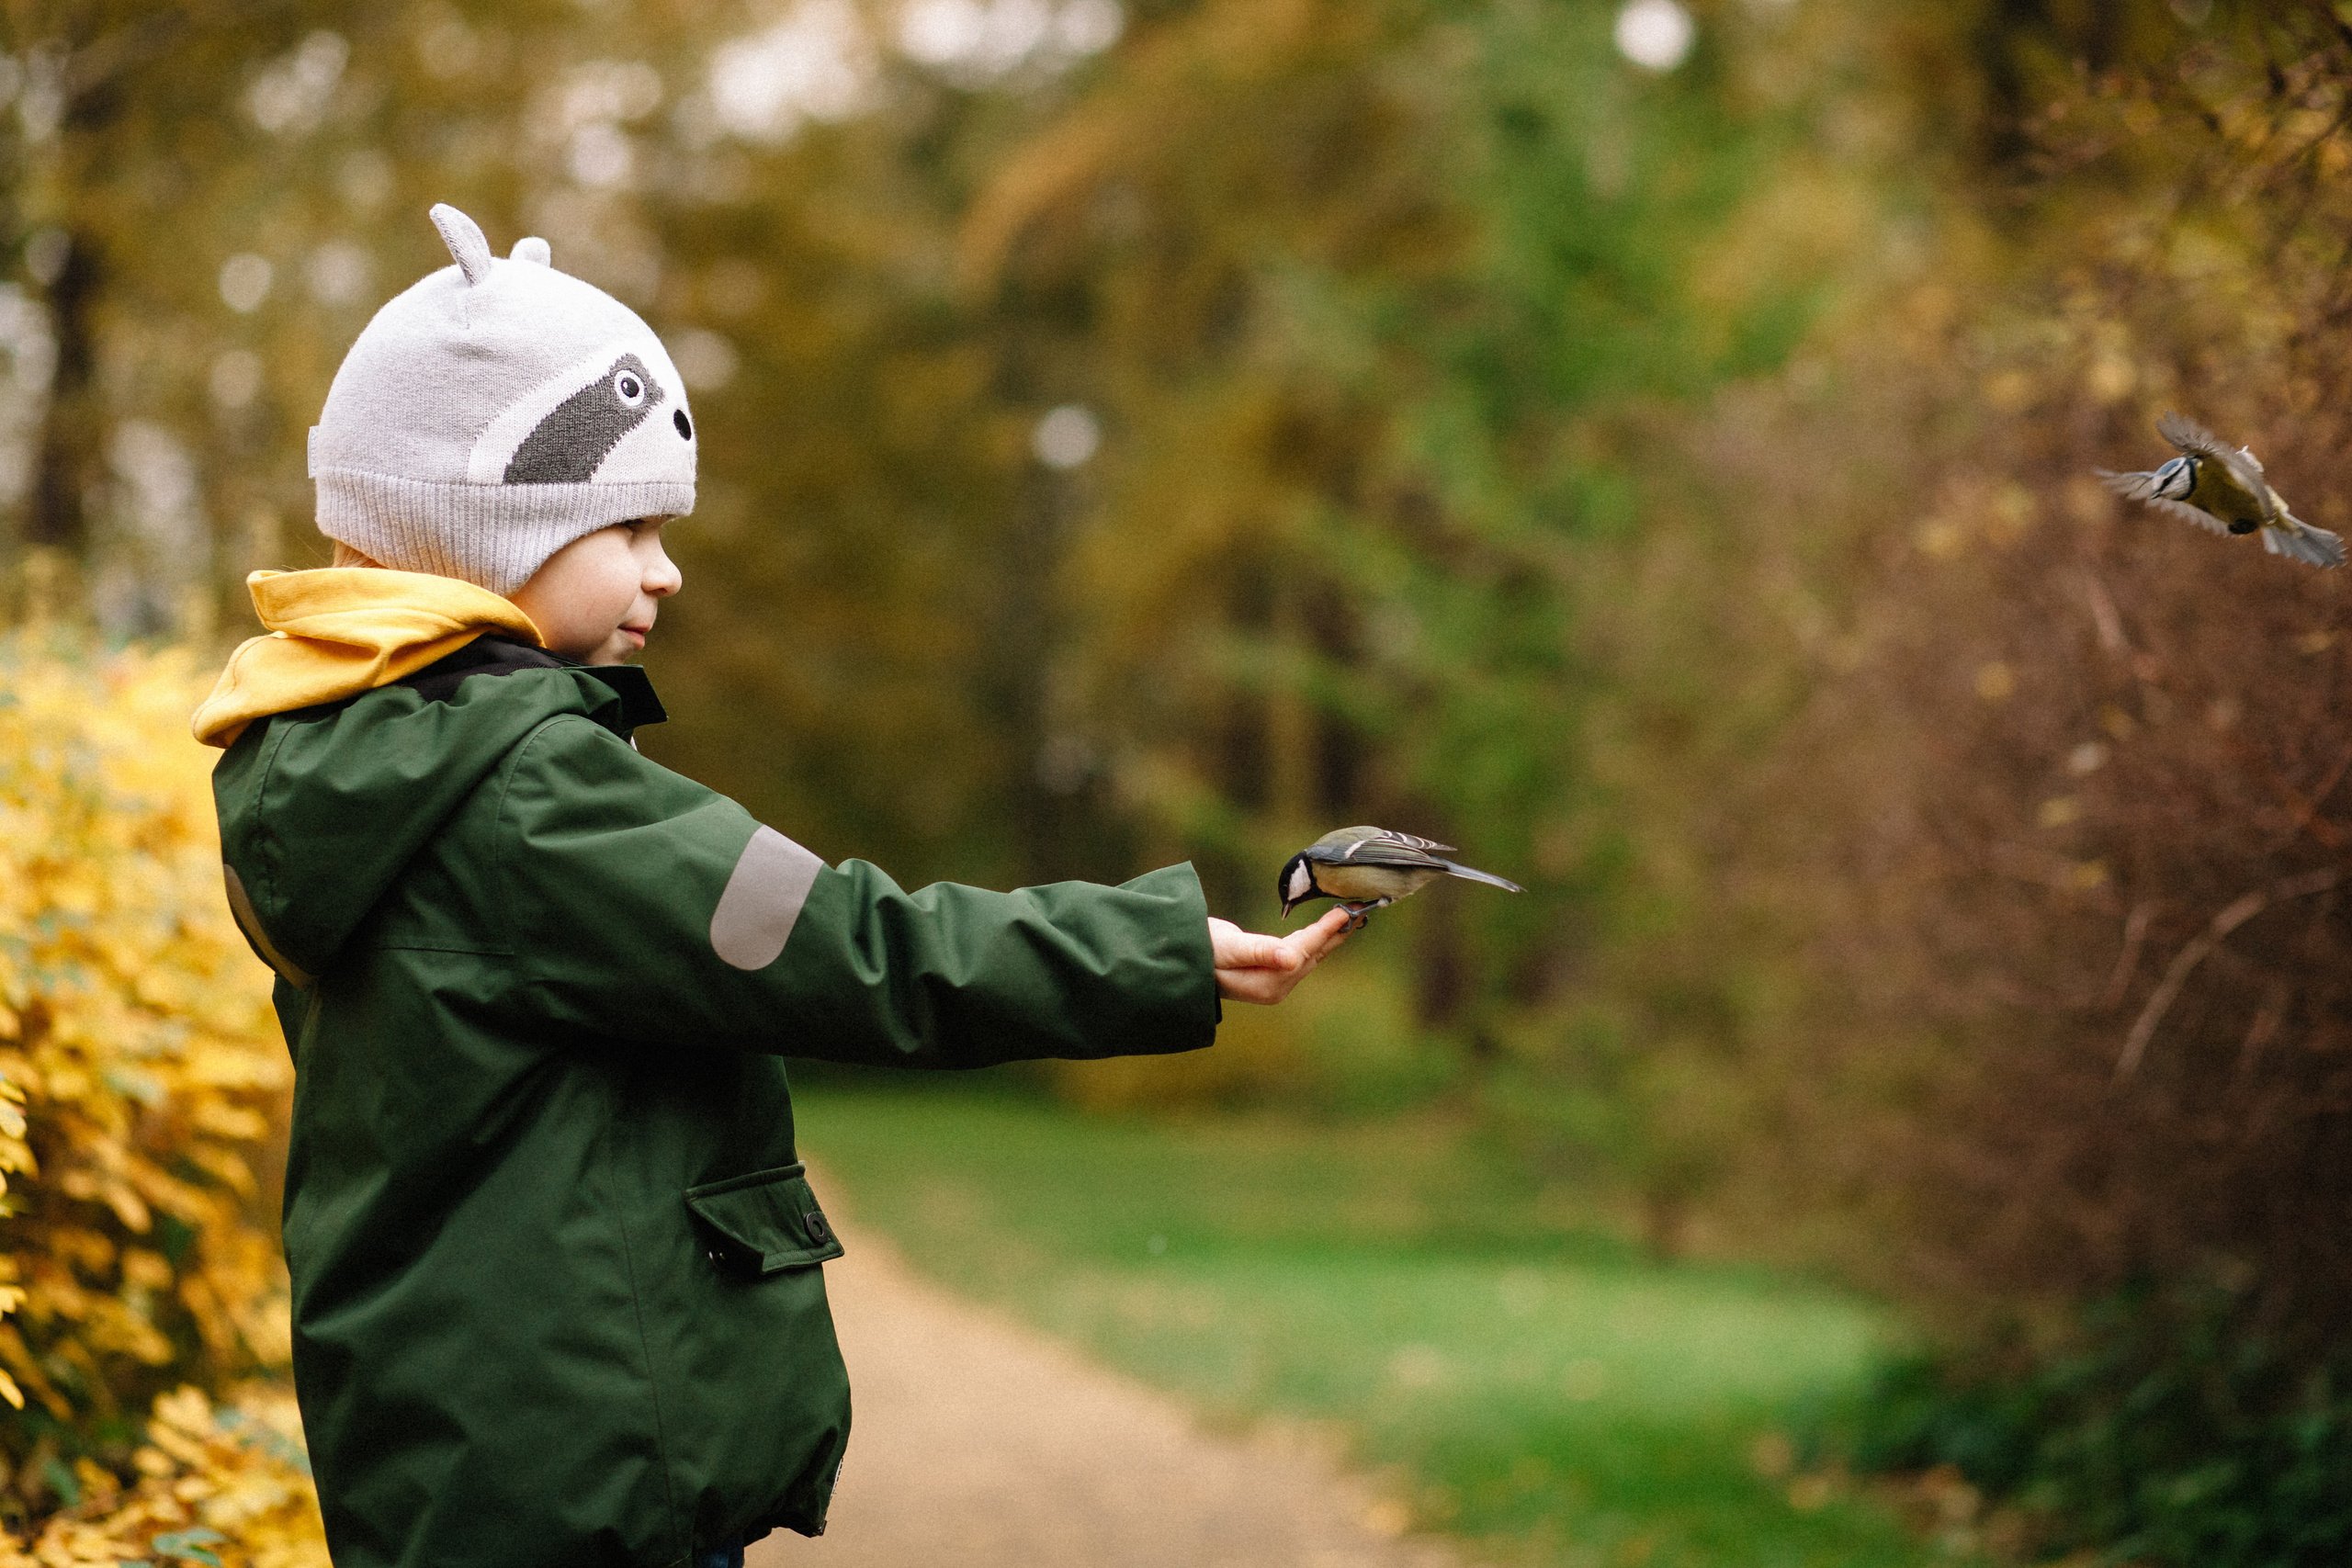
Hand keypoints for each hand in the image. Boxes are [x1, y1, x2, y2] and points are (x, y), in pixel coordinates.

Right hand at [1209, 906, 1352, 1004]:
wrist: (1182, 960)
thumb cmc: (1202, 951)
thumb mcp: (1229, 949)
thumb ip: (1260, 952)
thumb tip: (1291, 958)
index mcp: (1268, 983)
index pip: (1303, 952)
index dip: (1324, 931)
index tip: (1344, 913)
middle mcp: (1276, 987)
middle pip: (1313, 956)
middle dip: (1335, 934)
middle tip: (1361, 912)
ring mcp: (1274, 983)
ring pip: (1309, 956)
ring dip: (1329, 937)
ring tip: (1350, 919)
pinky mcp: (1270, 974)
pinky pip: (1300, 956)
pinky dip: (1313, 940)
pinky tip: (1323, 931)